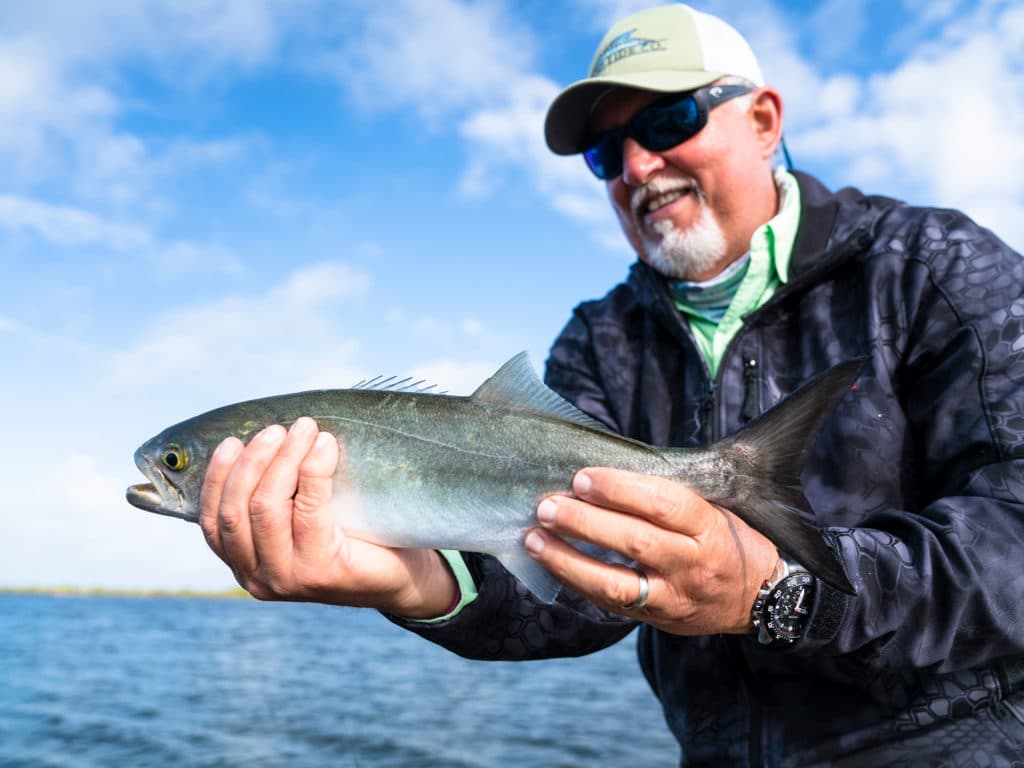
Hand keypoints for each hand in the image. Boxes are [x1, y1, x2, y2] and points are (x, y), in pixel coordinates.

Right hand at [198, 417, 457, 618]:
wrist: (399, 577)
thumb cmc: (349, 537)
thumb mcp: (299, 520)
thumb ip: (273, 495)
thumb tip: (263, 437)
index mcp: (244, 565)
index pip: (211, 520)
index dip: (217, 477)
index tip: (232, 441)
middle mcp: (258, 578)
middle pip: (236, 509)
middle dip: (253, 461)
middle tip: (279, 429)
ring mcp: (288, 578)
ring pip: (267, 507)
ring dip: (284, 459)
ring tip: (304, 430)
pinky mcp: (322, 571)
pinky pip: (308, 510)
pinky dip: (313, 470)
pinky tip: (324, 446)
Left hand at [524, 468, 778, 634]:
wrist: (758, 600)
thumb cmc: (728, 539)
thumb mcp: (714, 508)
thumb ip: (667, 496)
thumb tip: (603, 473)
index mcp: (709, 528)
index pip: (663, 504)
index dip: (620, 489)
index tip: (583, 477)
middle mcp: (692, 565)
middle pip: (635, 542)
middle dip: (585, 522)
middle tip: (548, 504)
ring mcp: (673, 597)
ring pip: (615, 582)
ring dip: (567, 559)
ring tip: (534, 537)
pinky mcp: (656, 619)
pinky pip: (610, 603)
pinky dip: (575, 580)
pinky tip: (550, 561)